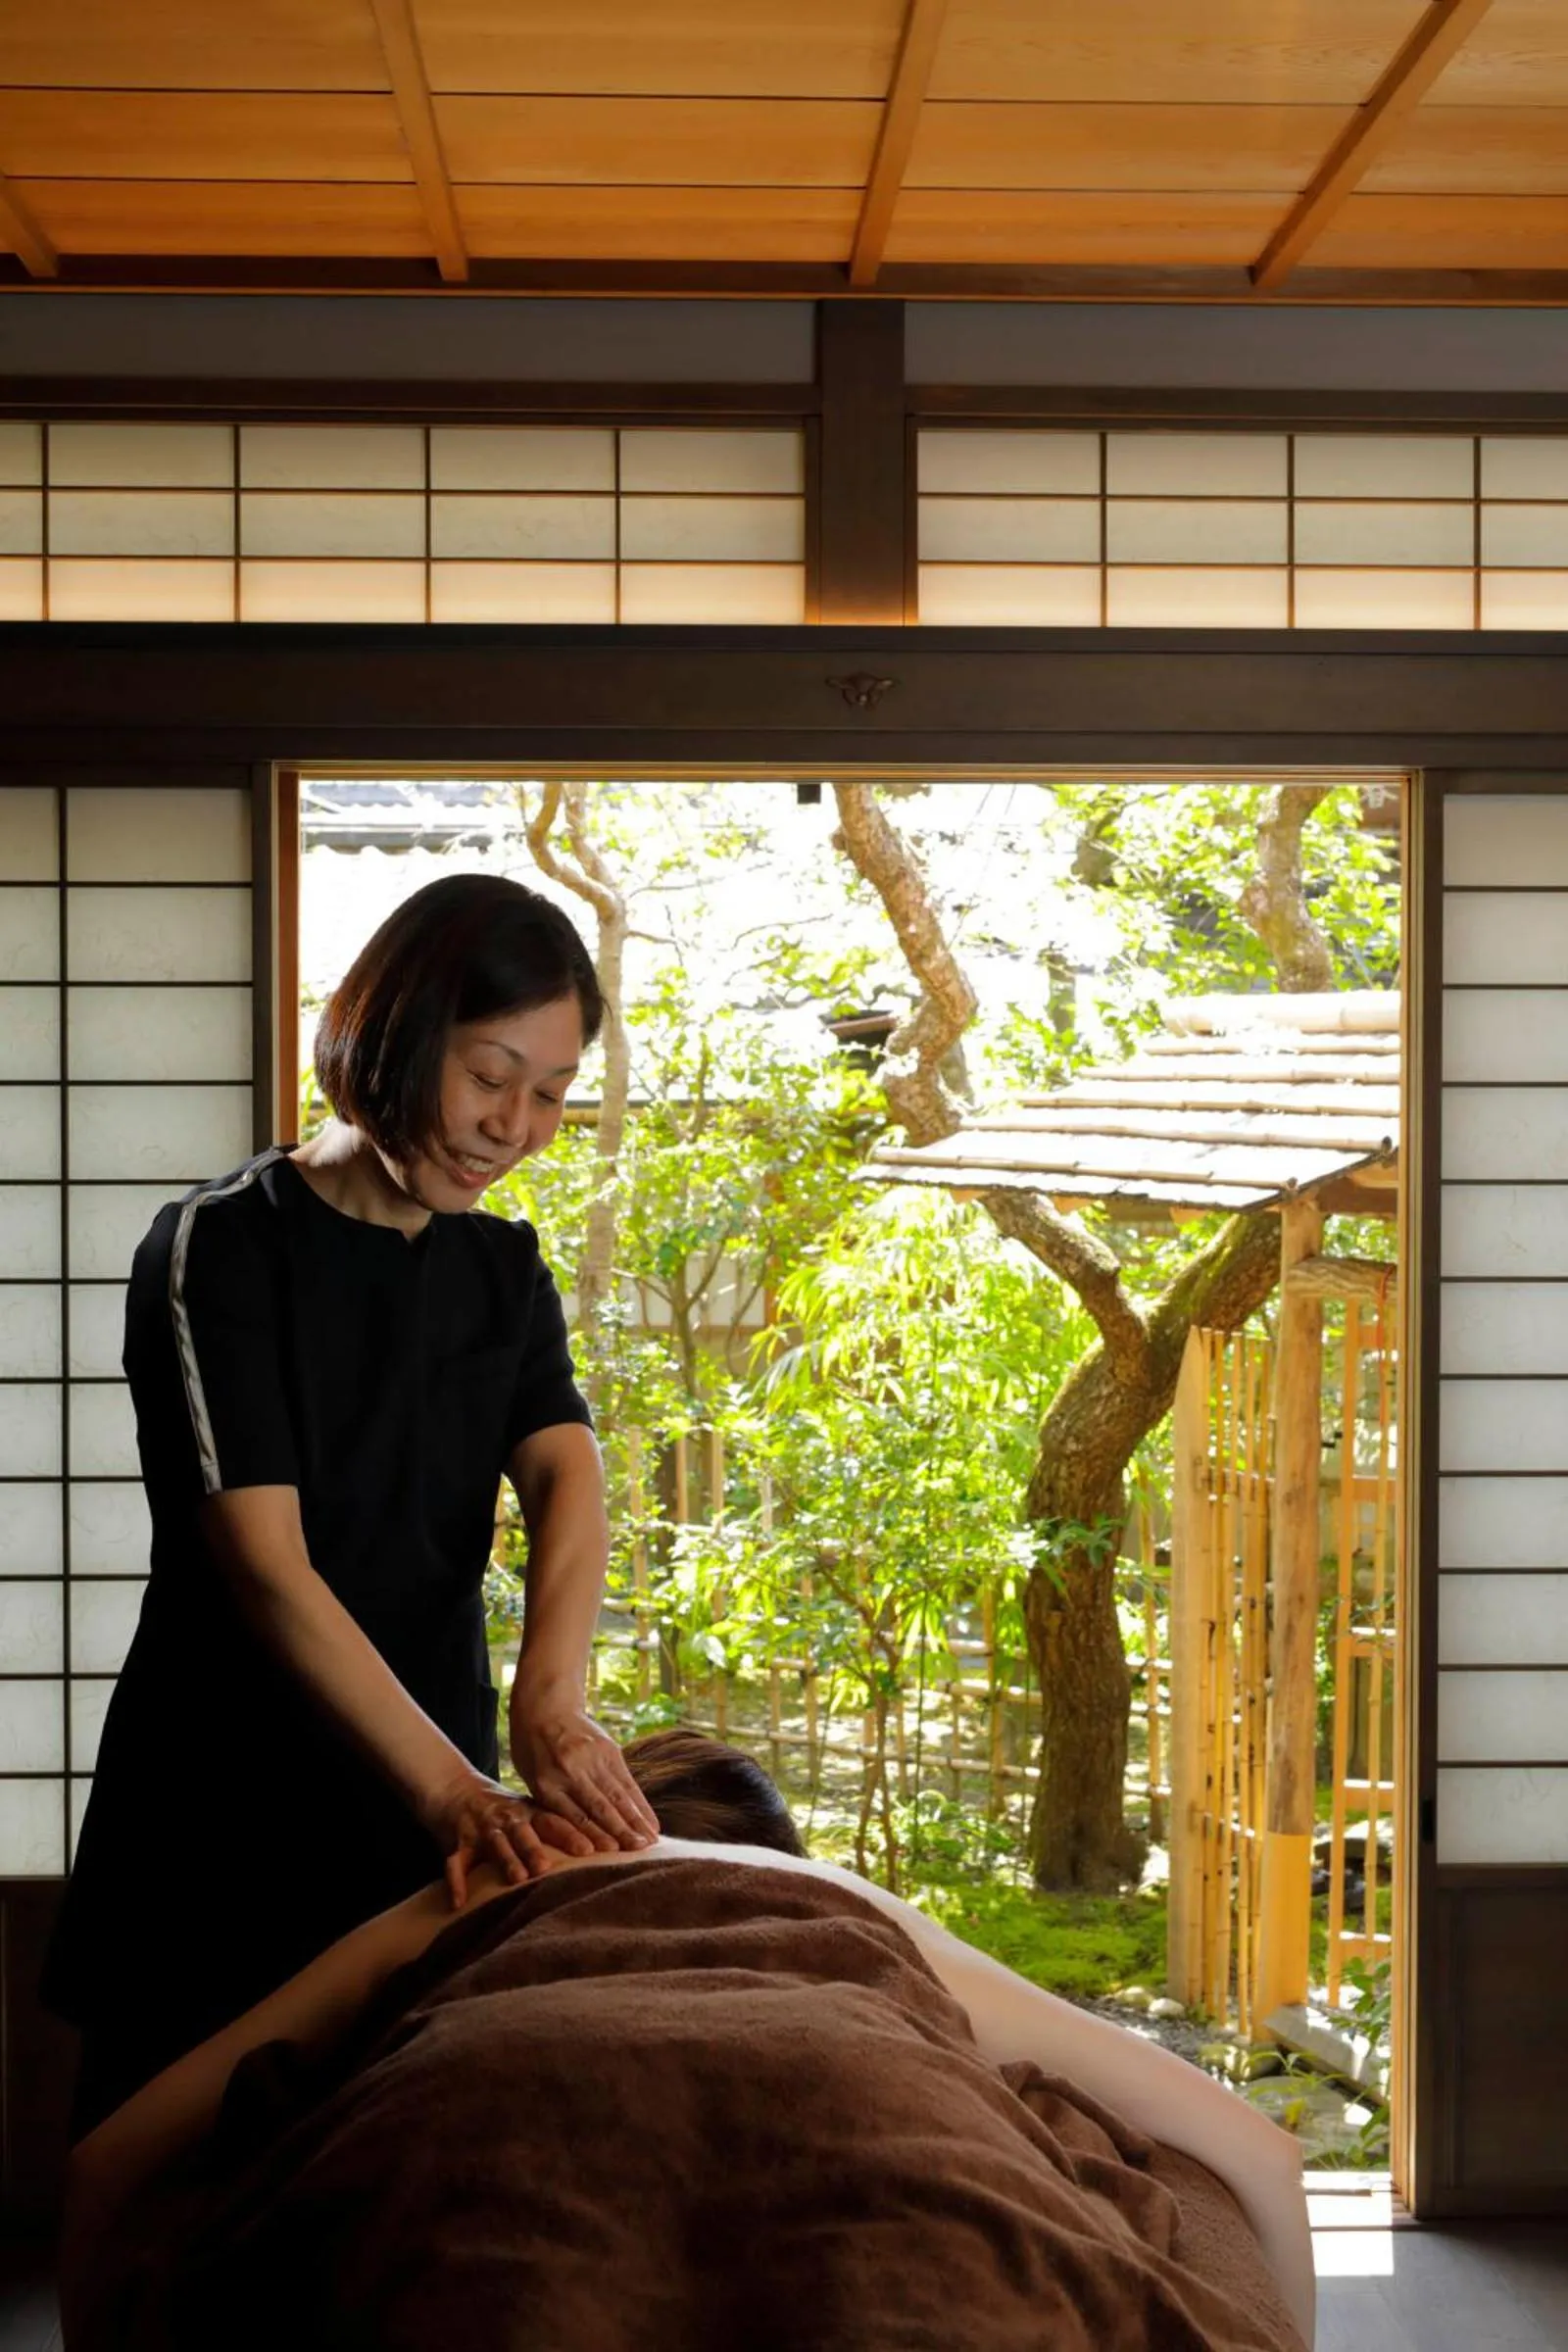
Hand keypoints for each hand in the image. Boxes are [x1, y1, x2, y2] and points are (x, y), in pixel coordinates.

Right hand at [418, 1766, 598, 1909]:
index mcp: (530, 1812)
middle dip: (538, 1848)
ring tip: (518, 1879)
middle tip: (551, 1866)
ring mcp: (483, 1828)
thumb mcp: (529, 1813)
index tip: (602, 1846)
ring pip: (497, 1844)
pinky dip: (456, 1881)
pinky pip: (456, 1862)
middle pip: (526, 1832)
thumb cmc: (505, 1811)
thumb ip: (557, 1828)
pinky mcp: (459, 1841)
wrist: (456, 1789)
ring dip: (507, 1860)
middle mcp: (509, 1818)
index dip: (577, 1834)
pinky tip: (458, 1902)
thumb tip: (609, 1844)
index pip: (557, 1821)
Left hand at [510, 1691, 660, 1852]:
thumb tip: (579, 1837)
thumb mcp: (532, 1778)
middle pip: (600, 1805)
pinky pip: (627, 1781)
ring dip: (636, 1819)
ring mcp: (593, 1758)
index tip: (611, 1851)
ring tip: (651, 1840)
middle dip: (622, 1830)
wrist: (545, 1706)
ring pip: (618, 1794)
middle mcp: (572, 1771)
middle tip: (640, 1851)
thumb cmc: (532, 1750)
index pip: (574, 1814)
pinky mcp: (610, 1749)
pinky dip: (640, 1803)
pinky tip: (650, 1820)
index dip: (594, 1833)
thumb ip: (554, 1804)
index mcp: (547, 1783)